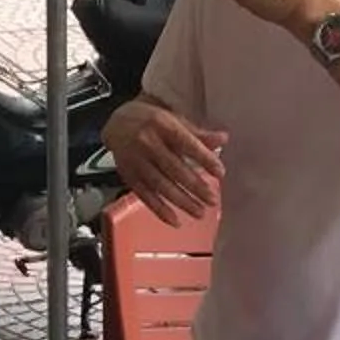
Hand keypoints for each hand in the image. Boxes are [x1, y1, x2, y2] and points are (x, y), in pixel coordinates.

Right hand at [108, 100, 224, 222]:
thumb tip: (224, 139)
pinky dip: (159, 210)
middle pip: (174, 168)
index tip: (220, 172)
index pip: (186, 144)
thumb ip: (198, 134)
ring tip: (199, 212)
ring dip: (181, 201)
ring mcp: (136, 161)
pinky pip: (145, 195)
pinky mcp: (129, 175)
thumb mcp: (174, 120)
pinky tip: (175, 220)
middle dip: (195, 186)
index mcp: (162, 124)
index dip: (204, 159)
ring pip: (161, 185)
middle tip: (212, 199)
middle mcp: (147, 142)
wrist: (116, 122)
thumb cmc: (150, 121)